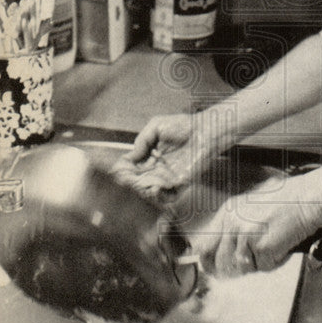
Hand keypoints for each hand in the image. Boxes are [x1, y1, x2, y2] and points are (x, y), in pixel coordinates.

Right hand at [112, 108, 234, 194]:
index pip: (132, 167)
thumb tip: (129, 157)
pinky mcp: (181, 184)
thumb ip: (141, 141)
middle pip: (137, 181)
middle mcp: (158, 169)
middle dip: (128, 181)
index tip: (116, 169)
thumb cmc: (184, 125)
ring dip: (141, 189)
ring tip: (137, 182)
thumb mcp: (156, 126)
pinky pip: (167, 197)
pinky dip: (159, 196)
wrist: (205, 131)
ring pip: (149, 191)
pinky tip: (153, 187)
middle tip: (124, 178)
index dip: (123, 169)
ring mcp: (169, 178)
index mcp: (151, 156)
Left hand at [193, 176, 321, 277]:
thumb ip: (234, 228)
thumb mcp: (250, 207)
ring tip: (272, 243)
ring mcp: (246, 237)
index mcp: (227, 213)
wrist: (307, 199)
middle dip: (231, 270)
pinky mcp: (262, 248)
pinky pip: (263, 267)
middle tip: (247, 263)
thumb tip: (221, 252)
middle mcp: (232, 224)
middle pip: (219, 263)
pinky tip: (282, 245)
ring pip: (242, 268)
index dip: (209, 263)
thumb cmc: (286, 202)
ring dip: (258, 262)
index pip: (204, 247)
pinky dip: (275, 261)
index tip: (215, 270)